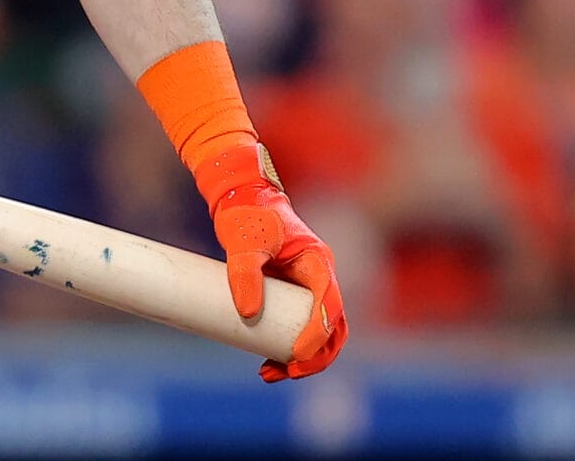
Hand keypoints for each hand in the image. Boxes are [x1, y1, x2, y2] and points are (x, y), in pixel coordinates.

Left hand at [196, 143, 347, 381]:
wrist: (240, 199)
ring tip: (269, 374)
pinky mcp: (291, 296)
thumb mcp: (244, 242)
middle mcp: (319, 277)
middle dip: (315, 356)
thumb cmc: (247, 216)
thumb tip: (248, 314)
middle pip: (334, 327)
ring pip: (320, 333)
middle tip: (286, 372)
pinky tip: (268, 365)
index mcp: (317, 262)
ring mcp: (307, 288)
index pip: (330, 304)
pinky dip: (289, 350)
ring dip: (303, 359)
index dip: (318, 333)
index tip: (296, 354)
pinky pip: (299, 328)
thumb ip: (244, 273)